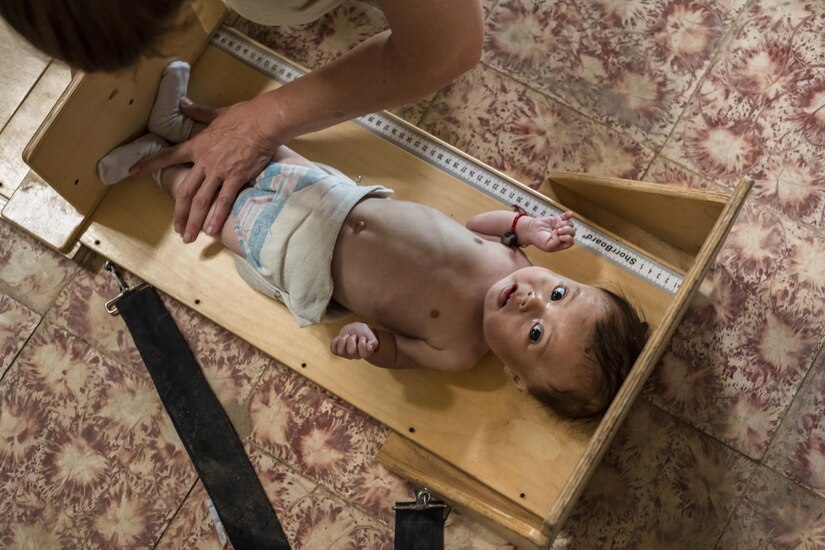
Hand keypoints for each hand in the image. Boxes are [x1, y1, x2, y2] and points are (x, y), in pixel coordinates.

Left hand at [132, 96, 280, 242]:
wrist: (263, 122)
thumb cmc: (243, 115)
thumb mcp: (216, 113)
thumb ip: (198, 112)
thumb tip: (182, 102)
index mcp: (197, 146)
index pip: (169, 156)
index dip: (150, 165)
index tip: (134, 171)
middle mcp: (204, 162)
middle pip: (185, 191)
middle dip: (178, 213)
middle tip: (176, 230)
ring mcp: (219, 172)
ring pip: (200, 201)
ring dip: (193, 221)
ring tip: (189, 237)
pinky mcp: (235, 178)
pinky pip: (223, 201)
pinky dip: (216, 217)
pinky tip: (210, 231)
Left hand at [330, 323, 378, 359]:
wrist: (355, 329)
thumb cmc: (363, 333)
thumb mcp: (370, 335)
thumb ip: (373, 342)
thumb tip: (370, 348)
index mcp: (365, 354)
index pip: (363, 353)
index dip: (362, 342)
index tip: (363, 337)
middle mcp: (355, 356)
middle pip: (351, 351)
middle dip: (352, 339)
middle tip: (354, 336)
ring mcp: (345, 354)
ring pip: (341, 351)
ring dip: (343, 339)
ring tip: (347, 336)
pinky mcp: (338, 351)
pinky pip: (333, 350)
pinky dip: (335, 342)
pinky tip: (340, 338)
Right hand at [526, 211, 575, 251]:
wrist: (531, 230)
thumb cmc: (538, 239)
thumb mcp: (547, 246)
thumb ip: (556, 243)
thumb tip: (561, 235)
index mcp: (561, 243)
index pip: (570, 241)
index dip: (567, 238)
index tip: (559, 236)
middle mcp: (562, 235)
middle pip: (572, 232)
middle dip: (566, 230)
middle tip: (557, 230)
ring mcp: (561, 227)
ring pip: (570, 224)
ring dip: (564, 224)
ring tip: (556, 226)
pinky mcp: (558, 219)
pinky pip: (567, 216)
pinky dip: (568, 214)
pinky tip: (569, 214)